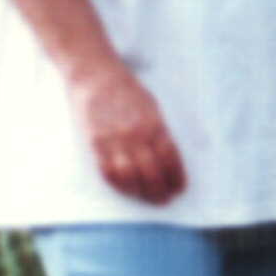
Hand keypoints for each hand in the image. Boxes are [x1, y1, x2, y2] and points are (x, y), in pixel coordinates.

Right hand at [68, 60, 186, 203]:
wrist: (96, 76)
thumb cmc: (127, 89)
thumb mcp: (152, 107)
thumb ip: (159, 131)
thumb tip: (167, 157)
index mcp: (154, 124)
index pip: (170, 158)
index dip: (176, 176)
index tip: (180, 187)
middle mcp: (135, 135)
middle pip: (151, 172)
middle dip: (160, 190)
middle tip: (165, 199)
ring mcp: (114, 140)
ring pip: (129, 177)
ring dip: (140, 192)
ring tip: (148, 199)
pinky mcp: (95, 143)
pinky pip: (108, 171)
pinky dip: (119, 185)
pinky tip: (127, 189)